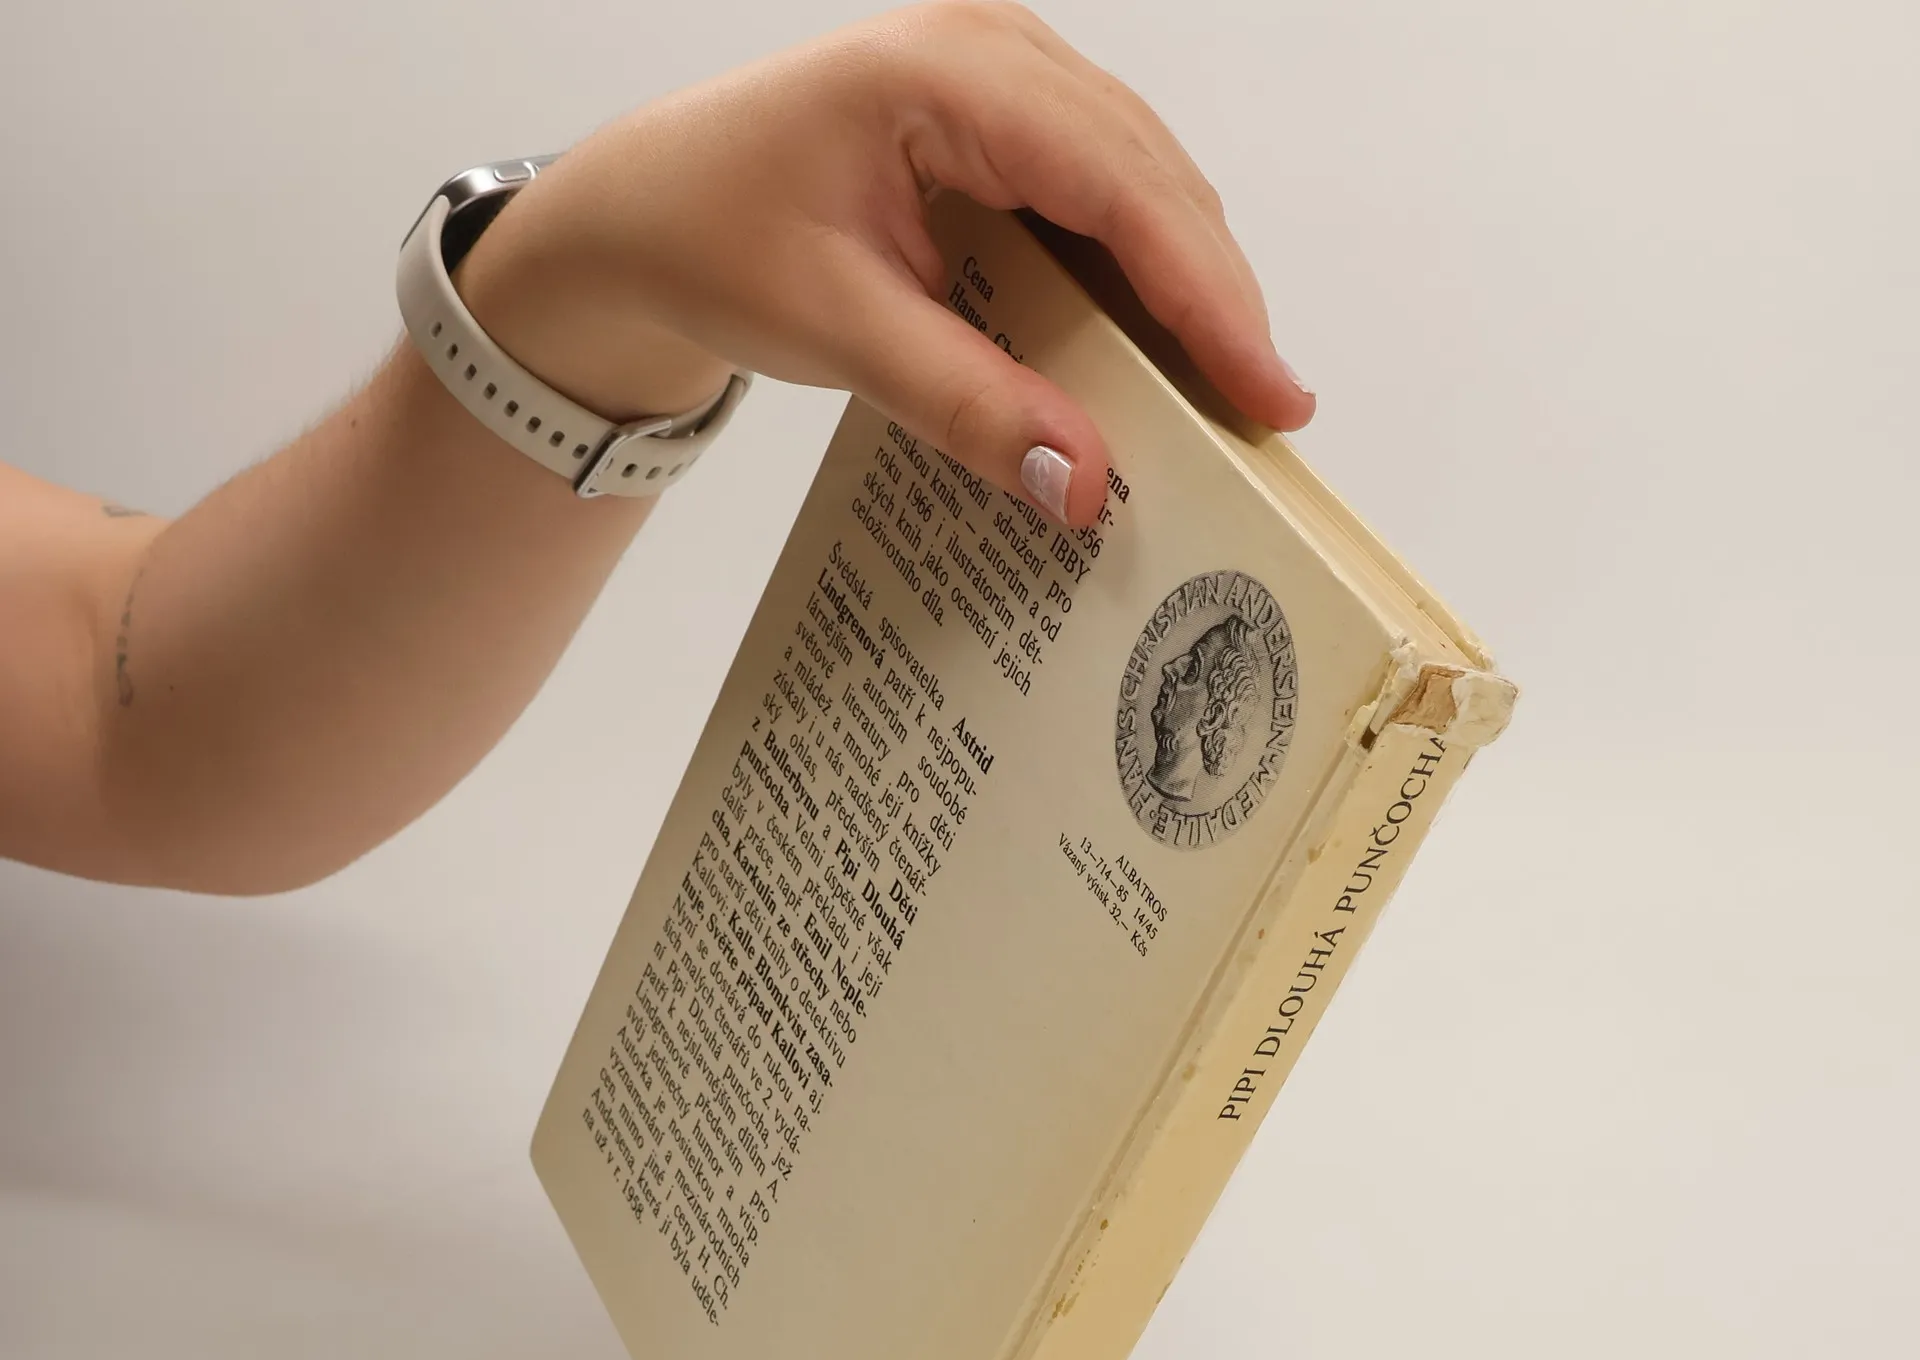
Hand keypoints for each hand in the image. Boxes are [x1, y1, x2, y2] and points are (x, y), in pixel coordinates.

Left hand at [458, 2, 1313, 527]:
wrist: (638, 216)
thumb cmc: (709, 239)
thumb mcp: (835, 330)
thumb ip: (965, 403)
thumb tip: (1086, 483)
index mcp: (947, 71)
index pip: (1120, 186)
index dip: (1208, 296)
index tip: (1269, 392)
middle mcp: (992, 50)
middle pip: (1151, 178)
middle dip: (1215, 298)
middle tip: (1267, 415)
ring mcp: (1000, 76)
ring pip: (1138, 183)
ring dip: (1185, 287)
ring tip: (1228, 391)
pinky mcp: (996, 122)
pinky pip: (1097, 194)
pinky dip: (1135, 274)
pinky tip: (1156, 347)